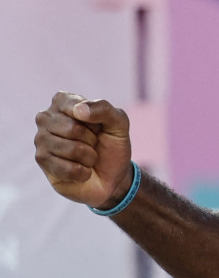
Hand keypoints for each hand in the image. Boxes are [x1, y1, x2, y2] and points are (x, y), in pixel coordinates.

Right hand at [35, 92, 133, 209]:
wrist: (113, 176)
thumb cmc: (111, 145)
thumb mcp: (118, 123)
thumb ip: (104, 109)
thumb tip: (79, 110)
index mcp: (63, 101)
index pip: (77, 106)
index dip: (96, 122)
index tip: (99, 127)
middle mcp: (46, 117)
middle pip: (72, 129)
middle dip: (92, 141)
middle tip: (93, 144)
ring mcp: (40, 139)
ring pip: (71, 149)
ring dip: (89, 158)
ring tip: (88, 157)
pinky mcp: (42, 160)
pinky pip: (69, 169)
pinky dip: (83, 172)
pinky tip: (81, 170)